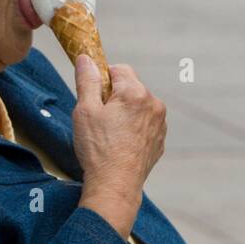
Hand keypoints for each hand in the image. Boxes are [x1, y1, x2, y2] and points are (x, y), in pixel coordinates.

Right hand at [71, 55, 166, 237]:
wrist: (115, 185)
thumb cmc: (98, 148)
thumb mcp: (84, 110)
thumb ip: (87, 80)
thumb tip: (85, 58)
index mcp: (136, 93)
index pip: (119, 69)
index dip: (102, 80)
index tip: (93, 97)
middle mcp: (154, 104)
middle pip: (130, 87)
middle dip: (114, 97)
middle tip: (98, 119)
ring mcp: (160, 124)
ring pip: (138, 106)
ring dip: (125, 113)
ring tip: (109, 134)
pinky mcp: (159, 140)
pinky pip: (144, 124)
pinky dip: (133, 128)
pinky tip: (119, 145)